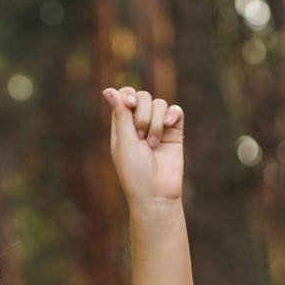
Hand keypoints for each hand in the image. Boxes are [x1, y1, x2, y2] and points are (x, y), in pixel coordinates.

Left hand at [104, 86, 183, 203]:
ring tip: (153, 144)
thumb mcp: (124, 142)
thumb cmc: (135, 172)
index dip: (128, 95)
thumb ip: (120, 115)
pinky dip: (173, 115)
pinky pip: (176, 111)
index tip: (130, 104)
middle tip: (141, 136)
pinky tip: (169, 126)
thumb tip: (108, 89)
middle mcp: (140, 123)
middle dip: (143, 114)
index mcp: (122, 124)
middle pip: (143, 96)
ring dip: (156, 123)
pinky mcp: (175, 133)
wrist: (156, 194)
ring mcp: (159, 127)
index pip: (125, 96)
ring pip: (160, 104)